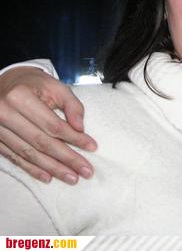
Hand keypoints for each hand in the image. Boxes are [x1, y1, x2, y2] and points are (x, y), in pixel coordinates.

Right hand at [0, 66, 96, 183]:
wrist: (6, 84)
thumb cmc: (35, 85)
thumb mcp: (56, 87)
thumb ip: (72, 105)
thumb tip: (81, 128)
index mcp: (20, 97)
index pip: (52, 124)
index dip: (74, 138)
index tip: (92, 147)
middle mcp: (4, 113)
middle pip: (41, 142)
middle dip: (66, 158)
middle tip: (86, 171)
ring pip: (28, 153)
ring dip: (52, 168)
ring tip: (72, 178)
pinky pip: (14, 157)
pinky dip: (32, 169)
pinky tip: (48, 177)